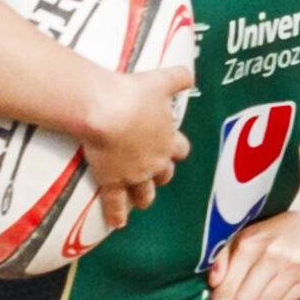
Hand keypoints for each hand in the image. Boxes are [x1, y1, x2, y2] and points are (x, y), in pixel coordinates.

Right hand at [81, 65, 193, 231]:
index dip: (176, 149)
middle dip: (161, 175)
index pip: (180, 149)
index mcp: (168, 139)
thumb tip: (191, 74)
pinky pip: (115, 204)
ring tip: (140, 201)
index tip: (172, 148)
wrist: (107, 110)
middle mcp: (155, 161)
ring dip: (143, 197)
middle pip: (164, 174)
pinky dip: (116, 215)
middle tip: (153, 174)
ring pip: (144, 193)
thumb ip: (179, 77)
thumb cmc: (134, 94)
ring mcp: (134, 175)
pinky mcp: (112, 182)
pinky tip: (118, 224)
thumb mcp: (160, 80)